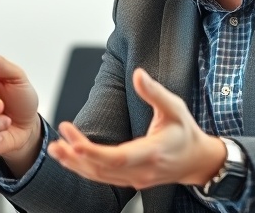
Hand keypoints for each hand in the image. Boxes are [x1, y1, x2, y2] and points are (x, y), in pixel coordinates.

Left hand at [47, 68, 224, 188]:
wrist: (198, 160)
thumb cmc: (185, 132)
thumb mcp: (175, 107)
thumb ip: (154, 92)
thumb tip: (138, 74)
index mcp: (153, 152)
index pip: (118, 157)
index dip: (93, 152)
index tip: (73, 141)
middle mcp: (142, 170)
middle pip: (103, 169)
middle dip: (76, 157)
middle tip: (57, 142)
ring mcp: (136, 179)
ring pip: (100, 176)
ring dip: (76, 164)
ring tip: (56, 150)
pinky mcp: (130, 180)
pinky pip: (104, 177)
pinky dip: (85, 169)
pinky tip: (70, 158)